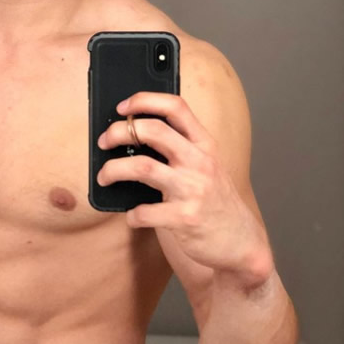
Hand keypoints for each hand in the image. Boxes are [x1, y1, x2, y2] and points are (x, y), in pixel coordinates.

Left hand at [97, 92, 268, 277]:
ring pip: (141, 166)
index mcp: (204, 145)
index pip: (176, 107)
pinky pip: (143, 211)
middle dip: (119, 131)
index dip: (145, 100)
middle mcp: (200, 162)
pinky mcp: (185, 218)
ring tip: (103, 177)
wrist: (240, 242)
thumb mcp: (205, 167)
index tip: (122, 106)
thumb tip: (132, 137)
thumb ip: (179, 149)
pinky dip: (131, 214)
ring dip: (113, 169)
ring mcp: (193, 190)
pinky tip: (133, 216)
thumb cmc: (213, 201)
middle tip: (103, 141)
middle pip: (153, 131)